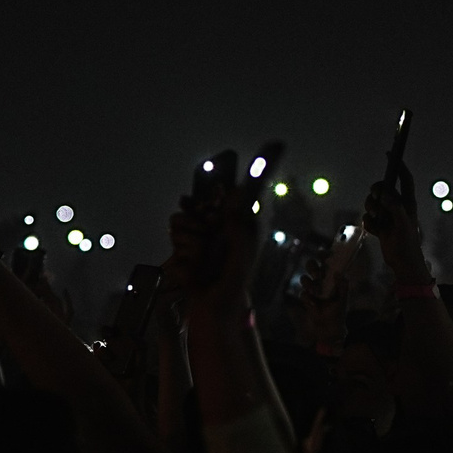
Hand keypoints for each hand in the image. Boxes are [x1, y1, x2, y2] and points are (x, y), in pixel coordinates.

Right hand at [167, 167, 258, 312]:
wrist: (212, 307)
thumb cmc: (232, 284)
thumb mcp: (240, 256)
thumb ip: (238, 229)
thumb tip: (236, 199)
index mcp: (244, 222)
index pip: (251, 188)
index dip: (262, 163)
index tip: (276, 144)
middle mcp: (224, 221)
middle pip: (203, 198)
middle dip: (200, 217)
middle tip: (208, 239)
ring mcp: (204, 229)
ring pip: (183, 217)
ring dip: (192, 241)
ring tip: (204, 259)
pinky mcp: (186, 240)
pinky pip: (176, 233)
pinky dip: (184, 251)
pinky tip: (194, 264)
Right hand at [363, 164, 426, 280]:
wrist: (402, 263)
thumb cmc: (407, 243)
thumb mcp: (402, 223)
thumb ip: (394, 206)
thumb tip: (384, 193)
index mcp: (408, 203)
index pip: (404, 179)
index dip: (398, 165)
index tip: (390, 153)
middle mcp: (398, 207)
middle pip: (382, 189)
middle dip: (376, 192)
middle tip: (376, 199)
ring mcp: (388, 216)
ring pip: (373, 203)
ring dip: (371, 210)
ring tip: (378, 220)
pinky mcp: (380, 226)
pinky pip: (368, 218)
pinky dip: (369, 223)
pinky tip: (377, 231)